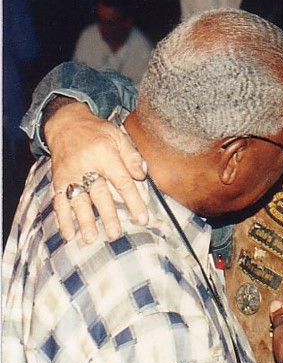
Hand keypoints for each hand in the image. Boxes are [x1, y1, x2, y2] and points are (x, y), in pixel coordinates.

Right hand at [47, 101, 147, 242]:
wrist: (65, 123)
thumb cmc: (97, 132)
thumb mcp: (118, 136)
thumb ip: (132, 156)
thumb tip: (142, 176)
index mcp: (105, 156)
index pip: (122, 182)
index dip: (133, 201)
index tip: (142, 218)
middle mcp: (86, 167)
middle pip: (99, 194)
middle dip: (108, 215)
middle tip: (115, 234)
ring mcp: (70, 175)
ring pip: (78, 201)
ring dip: (84, 221)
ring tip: (90, 239)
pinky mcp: (58, 181)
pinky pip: (59, 202)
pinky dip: (63, 219)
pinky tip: (68, 234)